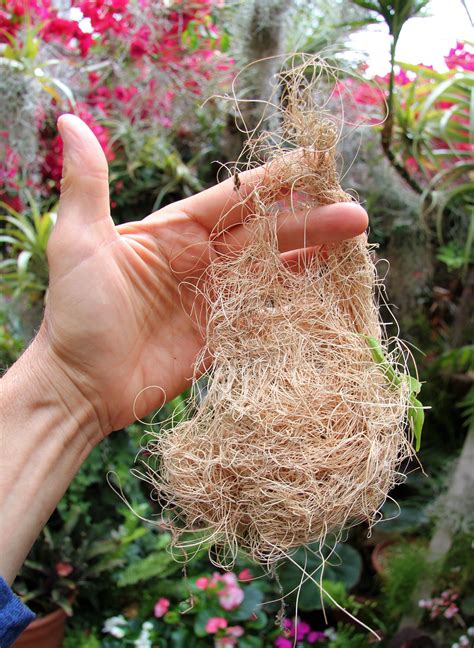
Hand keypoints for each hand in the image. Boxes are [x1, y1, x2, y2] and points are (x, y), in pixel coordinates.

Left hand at [40, 115, 367, 437]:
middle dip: (310, 221)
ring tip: (353, 249)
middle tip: (356, 216)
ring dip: (310, 257)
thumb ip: (87, 185)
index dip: (275, 180)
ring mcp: (214, 299)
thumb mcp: (77, 243)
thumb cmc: (74, 314)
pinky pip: (265, 312)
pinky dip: (294, 301)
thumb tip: (69, 119)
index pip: (233, 198)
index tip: (316, 163)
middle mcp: (200, 260)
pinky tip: (324, 290)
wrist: (78, 387)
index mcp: (174, 232)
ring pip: (271, 270)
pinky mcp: (221, 336)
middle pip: (264, 233)